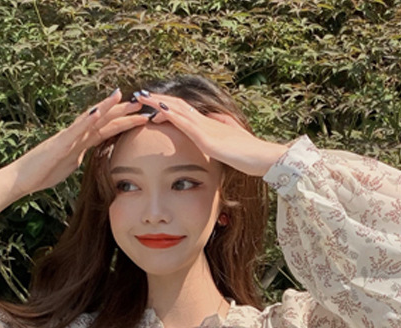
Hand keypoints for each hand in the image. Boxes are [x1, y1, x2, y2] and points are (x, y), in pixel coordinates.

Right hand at [8, 89, 148, 195]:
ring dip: (106, 108)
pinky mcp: (58, 145)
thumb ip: (78, 157)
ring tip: (121, 96)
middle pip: (102, 121)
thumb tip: (87, 156)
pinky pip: (74, 131)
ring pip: (89, 120)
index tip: (139, 115)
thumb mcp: (68, 166)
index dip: (122, 122)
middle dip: (122, 111)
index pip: (104, 130)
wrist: (21, 179)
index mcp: (79, 143)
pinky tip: (97, 112)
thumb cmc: (42, 173)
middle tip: (141, 102)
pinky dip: (86, 121)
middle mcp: (74, 136)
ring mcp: (66, 138)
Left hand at [140, 91, 287, 176]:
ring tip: (141, 98)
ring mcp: (206, 128)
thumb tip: (212, 123)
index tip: (150, 104)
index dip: (166, 106)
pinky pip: (186, 124)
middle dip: (156, 101)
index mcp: (209, 124)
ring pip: (178, 110)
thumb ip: (220, 131)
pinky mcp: (207, 138)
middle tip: (138, 96)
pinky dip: (171, 114)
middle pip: (176, 105)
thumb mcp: (229, 142)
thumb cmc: (248, 153)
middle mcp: (205, 121)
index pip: (183, 111)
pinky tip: (158, 110)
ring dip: (158, 103)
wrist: (262, 157)